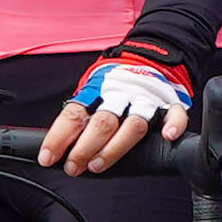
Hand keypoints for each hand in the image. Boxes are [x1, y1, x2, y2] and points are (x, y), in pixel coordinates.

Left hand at [40, 43, 191, 176]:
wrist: (151, 54)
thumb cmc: (115, 81)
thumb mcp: (91, 92)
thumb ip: (80, 117)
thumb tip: (58, 148)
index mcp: (97, 90)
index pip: (73, 114)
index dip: (58, 137)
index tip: (47, 157)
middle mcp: (120, 93)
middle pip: (102, 122)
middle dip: (85, 147)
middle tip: (73, 166)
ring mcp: (146, 98)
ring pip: (133, 124)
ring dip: (115, 147)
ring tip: (99, 165)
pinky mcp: (170, 100)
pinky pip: (175, 113)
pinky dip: (172, 124)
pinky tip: (167, 136)